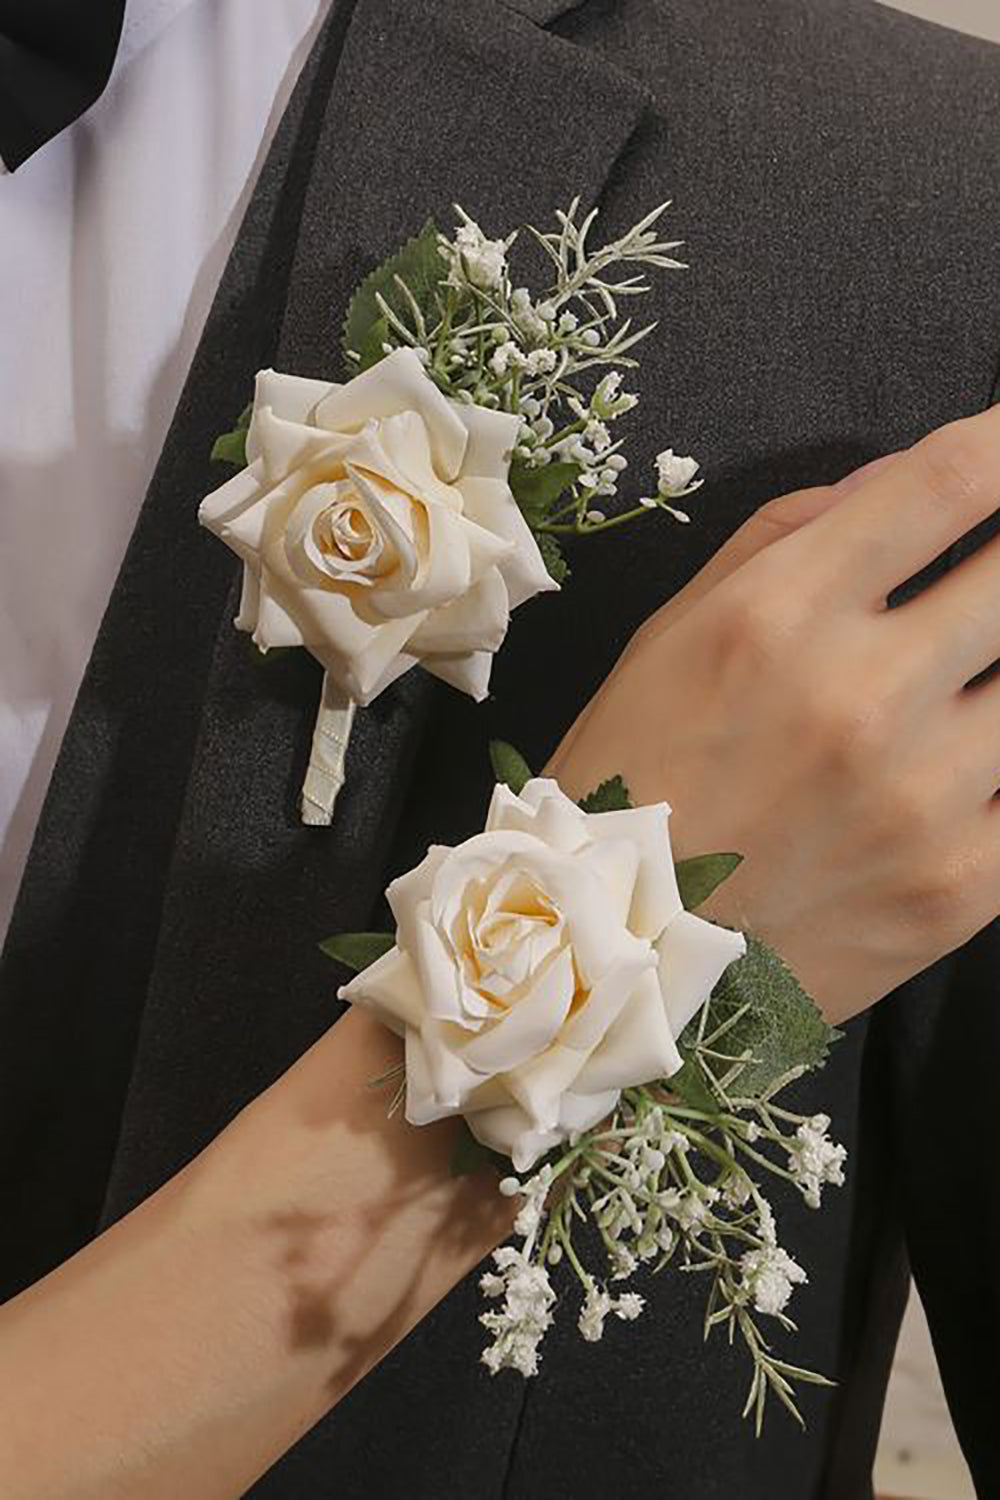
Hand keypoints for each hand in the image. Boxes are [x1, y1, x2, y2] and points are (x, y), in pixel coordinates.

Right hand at [548, 408, 999, 1023]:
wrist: (623, 965)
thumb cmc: (634, 781)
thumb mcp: (670, 636)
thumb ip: (782, 540)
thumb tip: (893, 483)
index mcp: (779, 618)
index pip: (948, 482)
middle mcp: (863, 695)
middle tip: (993, 572)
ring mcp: (926, 797)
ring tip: (978, 659)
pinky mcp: (967, 884)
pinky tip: (977, 738)